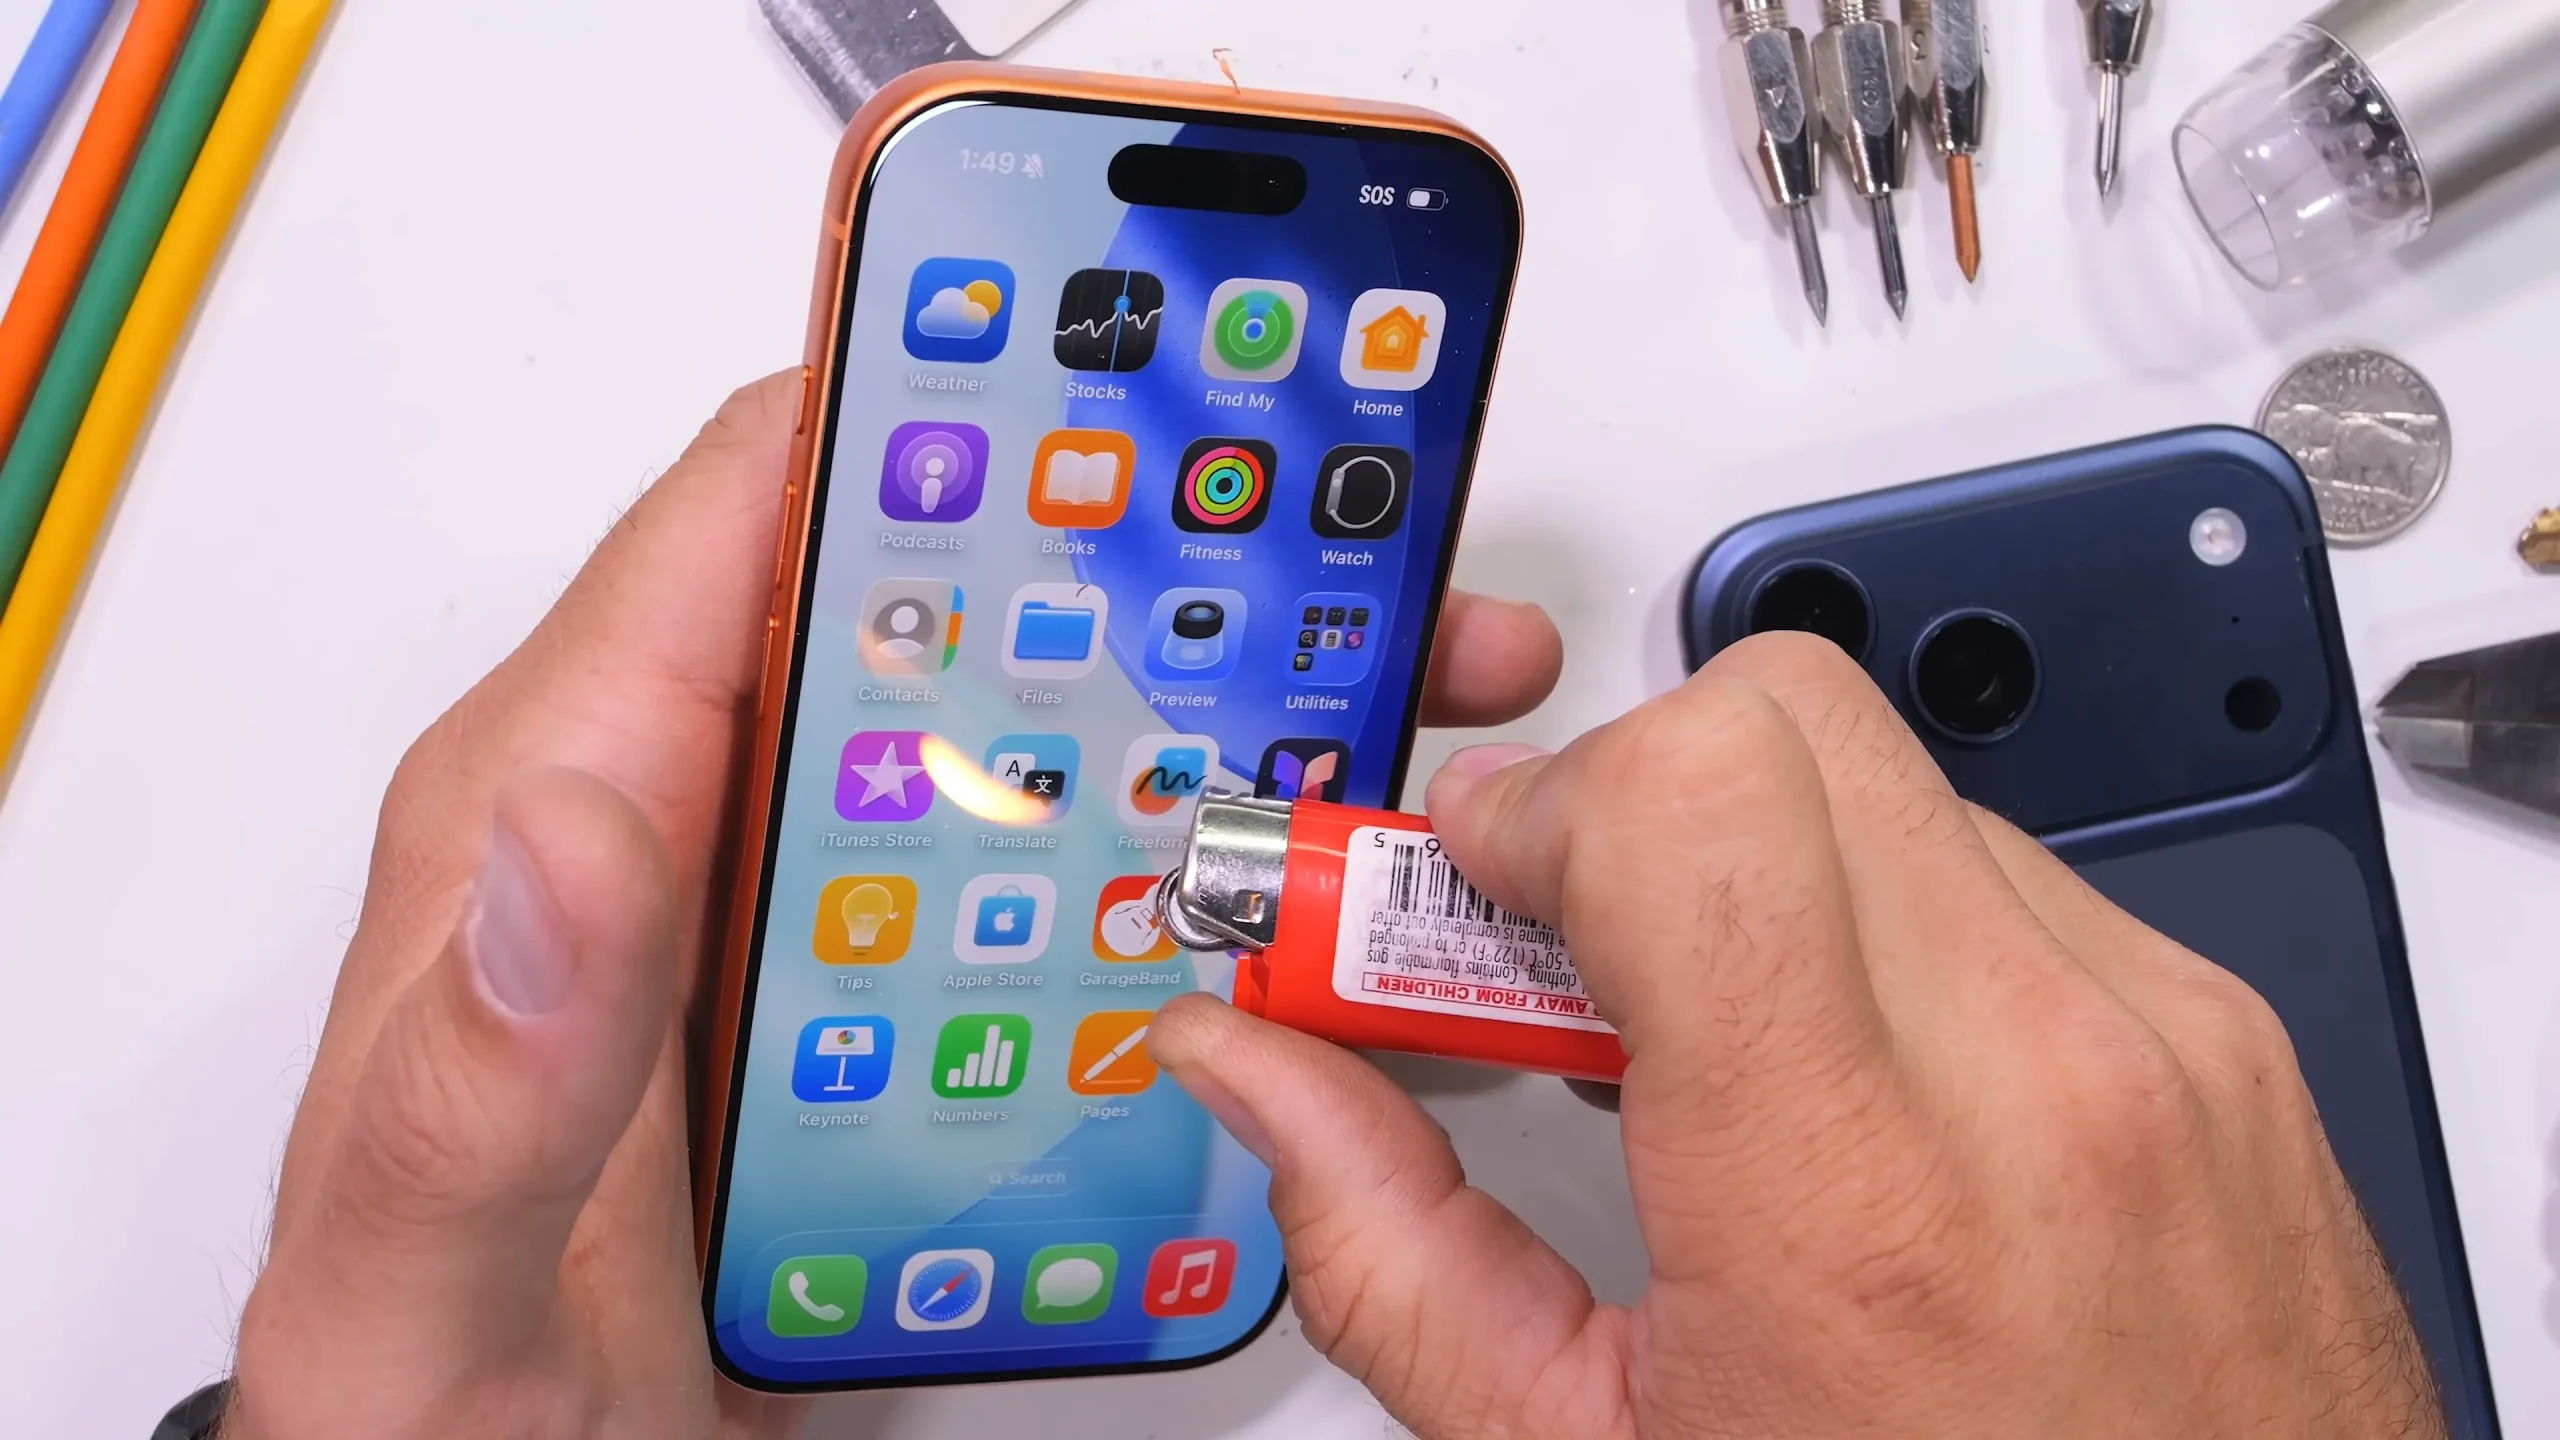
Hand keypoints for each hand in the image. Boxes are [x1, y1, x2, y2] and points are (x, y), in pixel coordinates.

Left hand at [224, 369, 1566, 1436]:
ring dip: (1192, 713)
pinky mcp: (870, 998)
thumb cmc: (419, 1395)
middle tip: (1329, 563)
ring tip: (1366, 712)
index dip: (931, 421)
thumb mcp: (425, 1271)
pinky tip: (1282, 890)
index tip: (1116, 384)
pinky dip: (1172, 862)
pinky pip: (1037, 877)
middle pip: (928, 610)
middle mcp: (685, 822)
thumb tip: (568, 829)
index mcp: (559, 805)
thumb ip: (485, 1069)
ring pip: (1016, 739)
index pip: (745, 527)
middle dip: (1133, 564)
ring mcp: (793, 910)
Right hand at [1151, 634, 2444, 1439]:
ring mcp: (2165, 1043)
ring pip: (1894, 785)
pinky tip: (1853, 1084)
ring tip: (1708, 1043)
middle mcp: (2046, 1076)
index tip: (1476, 884)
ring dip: (1761, 868)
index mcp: (1858, 1200)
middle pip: (1786, 719)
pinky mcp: (2232, 1045)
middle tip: (1561, 947)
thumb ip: (1385, 1244)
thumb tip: (1255, 1064)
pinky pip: (2013, 878)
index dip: (1540, 803)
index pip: (1687, 798)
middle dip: (1631, 793)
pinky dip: (1893, 930)